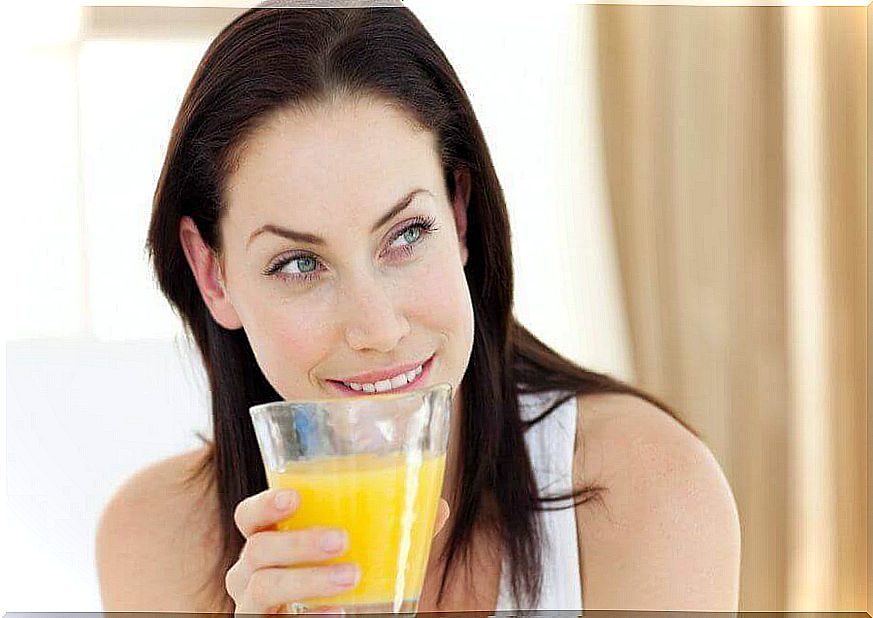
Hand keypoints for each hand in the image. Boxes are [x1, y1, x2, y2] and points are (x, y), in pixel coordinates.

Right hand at [226, 488, 450, 614]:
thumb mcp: (362, 553)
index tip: (296, 497)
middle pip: (257, 549)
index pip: (249, 516)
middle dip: (298, 542)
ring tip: (352, 577)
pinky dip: (310, 617)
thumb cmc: (339, 583)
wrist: (338, 617)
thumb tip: (438, 506)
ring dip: (309, 580)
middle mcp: (251, 572)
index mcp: (270, 540)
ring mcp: (255, 608)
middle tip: (342, 540)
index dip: (265, 504)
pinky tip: (337, 613)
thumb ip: (393, 528)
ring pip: (263, 587)